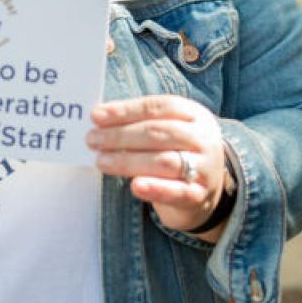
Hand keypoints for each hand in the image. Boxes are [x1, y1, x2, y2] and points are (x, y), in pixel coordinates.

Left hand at [87, 95, 225, 234]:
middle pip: (158, 132)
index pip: (158, 107)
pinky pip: (177, 192)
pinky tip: (134, 186)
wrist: (209, 189)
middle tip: (92, 139)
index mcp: (195, 114)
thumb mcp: (168, 129)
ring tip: (101, 161)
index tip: (96, 116)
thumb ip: (139, 122)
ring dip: (128, 161)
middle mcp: (203, 138)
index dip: (126, 110)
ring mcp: (205, 168)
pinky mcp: (200, 195)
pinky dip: (155, 188)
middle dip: (121, 136)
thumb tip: (99, 119)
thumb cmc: (177, 151)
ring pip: (164, 161)